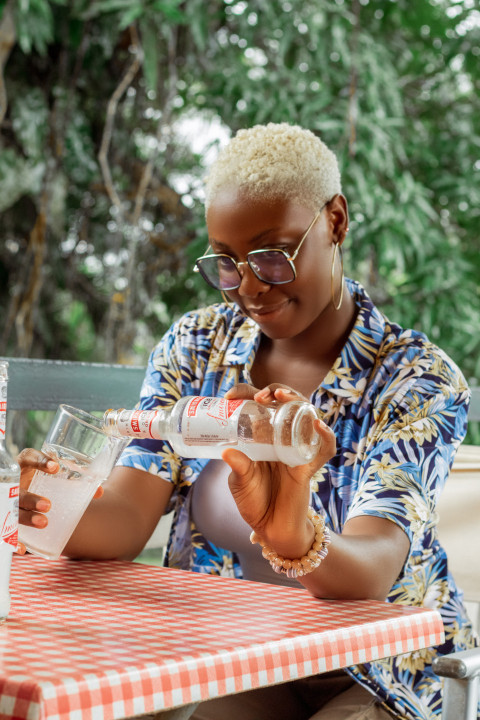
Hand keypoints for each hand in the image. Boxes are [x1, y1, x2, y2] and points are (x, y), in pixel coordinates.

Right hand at [15, 448, 102, 553]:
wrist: (27, 491)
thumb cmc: (43, 482)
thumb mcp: (54, 478)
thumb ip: (73, 482)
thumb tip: (99, 491)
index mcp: (25, 467)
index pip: (28, 458)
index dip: (39, 461)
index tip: (56, 467)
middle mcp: (15, 483)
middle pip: (18, 490)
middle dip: (31, 498)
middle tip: (48, 505)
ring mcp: (9, 501)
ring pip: (13, 510)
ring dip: (27, 518)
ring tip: (44, 522)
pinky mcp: (8, 517)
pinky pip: (7, 531)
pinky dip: (14, 541)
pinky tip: (23, 548)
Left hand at [222, 384, 335, 559]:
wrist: (270, 529)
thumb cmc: (255, 502)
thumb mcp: (241, 482)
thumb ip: (238, 467)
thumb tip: (227, 451)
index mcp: (263, 436)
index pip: (259, 405)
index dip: (247, 393)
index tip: (230, 396)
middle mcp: (282, 437)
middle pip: (285, 402)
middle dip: (273, 390)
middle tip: (257, 396)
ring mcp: (298, 449)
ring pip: (306, 414)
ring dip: (296, 399)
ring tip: (280, 395)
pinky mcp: (310, 465)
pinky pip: (325, 448)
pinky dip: (325, 434)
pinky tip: (316, 424)